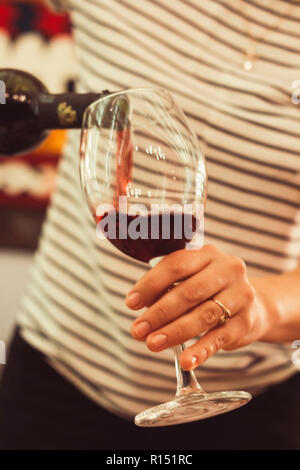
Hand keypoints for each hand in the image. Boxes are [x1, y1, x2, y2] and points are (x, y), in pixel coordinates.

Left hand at [126, 244, 274, 369]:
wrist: (255, 305)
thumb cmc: (211, 290)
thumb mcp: (193, 279)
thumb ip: (169, 287)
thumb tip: (140, 306)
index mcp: (208, 254)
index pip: (176, 265)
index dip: (150, 284)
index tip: (131, 303)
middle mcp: (228, 270)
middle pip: (189, 291)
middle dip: (159, 313)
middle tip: (138, 330)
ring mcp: (241, 295)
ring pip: (204, 315)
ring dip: (175, 332)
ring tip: (153, 344)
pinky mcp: (247, 321)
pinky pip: (220, 338)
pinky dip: (200, 350)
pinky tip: (185, 360)